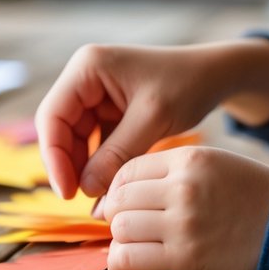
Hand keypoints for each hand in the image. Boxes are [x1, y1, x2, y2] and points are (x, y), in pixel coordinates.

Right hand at [35, 39, 268, 199]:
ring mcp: (95, 93)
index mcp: (88, 67)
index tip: (67, 192)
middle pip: (60, 128)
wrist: (215, 75)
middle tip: (80, 201)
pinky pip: (94, 141)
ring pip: (75, 138)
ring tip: (98, 198)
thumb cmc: (188, 85)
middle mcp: (85, 77)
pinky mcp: (108, 109)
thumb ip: (118, 154)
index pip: (53, 115)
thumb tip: (85, 189)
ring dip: (83, 167)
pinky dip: (99, 163)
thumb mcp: (153, 119)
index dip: (54, 156)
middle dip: (68, 164)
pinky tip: (108, 186)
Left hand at [100, 146, 268, 269]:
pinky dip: (125, 264)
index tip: (123, 205)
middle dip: (117, 216)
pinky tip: (140, 266)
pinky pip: (129, 258)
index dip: (117, 190)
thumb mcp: (216, 165)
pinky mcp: (185, 258)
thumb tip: (124, 192)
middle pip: (119, 200)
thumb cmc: (255, 199)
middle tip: (131, 228)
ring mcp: (182, 223)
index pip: (127, 170)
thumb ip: (173, 171)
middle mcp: (182, 187)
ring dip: (123, 240)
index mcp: (189, 158)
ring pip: (120, 228)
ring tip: (141, 246)